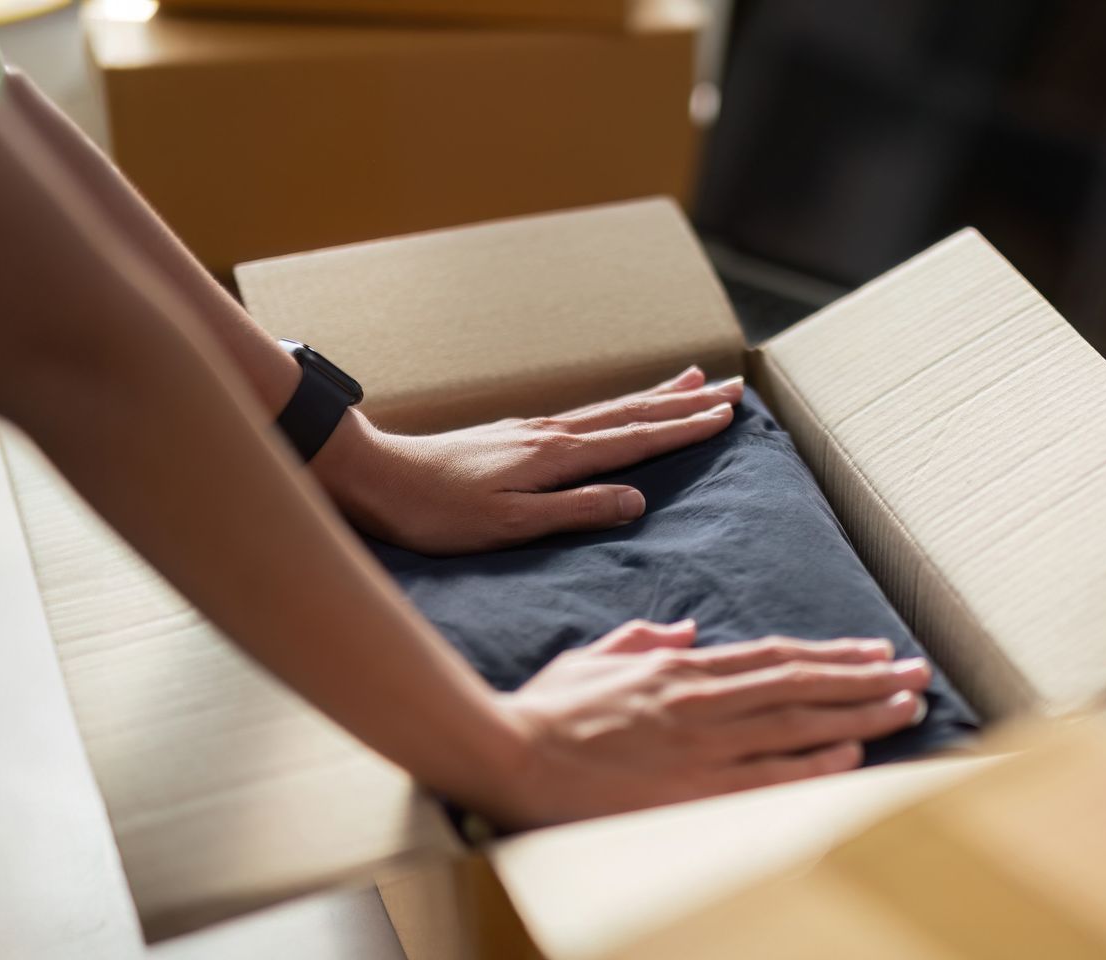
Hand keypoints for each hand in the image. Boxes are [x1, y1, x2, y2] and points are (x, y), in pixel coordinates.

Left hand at [316, 366, 743, 554]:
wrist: (372, 477)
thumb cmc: (436, 513)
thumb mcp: (509, 524)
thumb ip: (575, 510)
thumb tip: (636, 500)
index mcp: (557, 456)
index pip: (636, 439)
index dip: (684, 427)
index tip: (728, 413)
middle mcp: (551, 434)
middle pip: (632, 413)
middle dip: (685, 402)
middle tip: (733, 386)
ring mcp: (532, 430)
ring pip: (610, 409)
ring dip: (656, 396)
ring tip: (694, 378)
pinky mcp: (515, 436)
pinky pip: (585, 415)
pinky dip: (617, 407)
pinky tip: (620, 408)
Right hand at [481, 619, 932, 827]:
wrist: (507, 754)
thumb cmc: (543, 712)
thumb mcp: (592, 659)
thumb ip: (642, 642)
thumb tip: (683, 630)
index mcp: (681, 670)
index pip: (774, 656)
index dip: (830, 654)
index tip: (873, 651)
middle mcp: (702, 700)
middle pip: (801, 684)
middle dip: (866, 678)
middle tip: (917, 673)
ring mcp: (700, 745)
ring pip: (798, 722)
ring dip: (859, 712)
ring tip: (907, 705)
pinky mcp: (690, 788)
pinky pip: (766, 774)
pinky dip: (813, 762)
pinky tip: (854, 753)